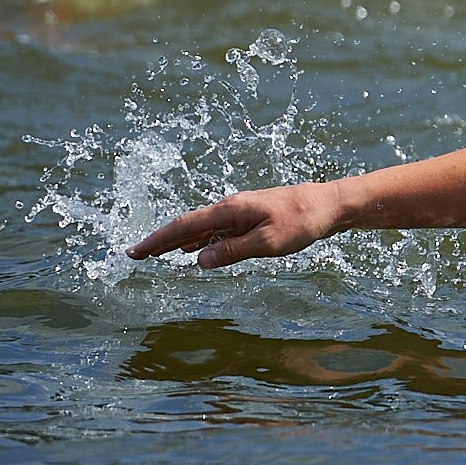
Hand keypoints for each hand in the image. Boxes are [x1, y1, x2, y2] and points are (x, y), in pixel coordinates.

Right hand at [126, 183, 345, 268]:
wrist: (330, 204)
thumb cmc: (302, 221)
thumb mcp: (268, 243)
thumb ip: (232, 251)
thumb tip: (199, 260)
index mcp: (230, 210)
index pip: (184, 226)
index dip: (157, 240)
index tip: (135, 252)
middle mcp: (231, 208)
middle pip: (188, 226)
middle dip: (161, 241)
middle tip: (136, 255)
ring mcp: (241, 212)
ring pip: (202, 229)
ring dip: (178, 242)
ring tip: (157, 254)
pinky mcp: (252, 218)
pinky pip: (218, 231)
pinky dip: (201, 241)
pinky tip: (194, 249)